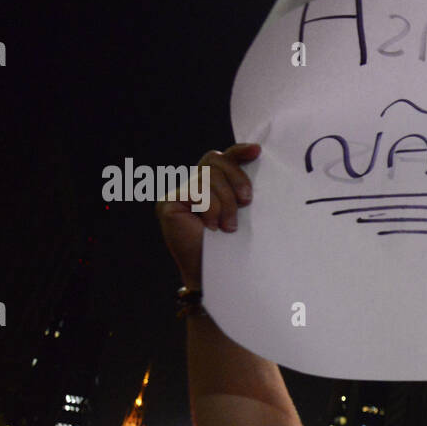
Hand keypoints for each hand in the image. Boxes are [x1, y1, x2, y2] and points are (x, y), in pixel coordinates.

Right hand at [155, 144, 260, 289]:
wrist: (219, 274)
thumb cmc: (234, 246)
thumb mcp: (245, 212)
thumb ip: (244, 189)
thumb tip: (258, 161)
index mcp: (213, 184)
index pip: (223, 157)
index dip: (239, 151)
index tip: (257, 151)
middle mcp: (194, 185)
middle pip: (215, 161)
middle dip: (236, 180)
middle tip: (247, 202)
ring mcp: (178, 193)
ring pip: (208, 177)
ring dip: (225, 203)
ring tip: (228, 226)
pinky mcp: (168, 203)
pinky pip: (197, 192)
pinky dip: (210, 209)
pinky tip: (210, 227)